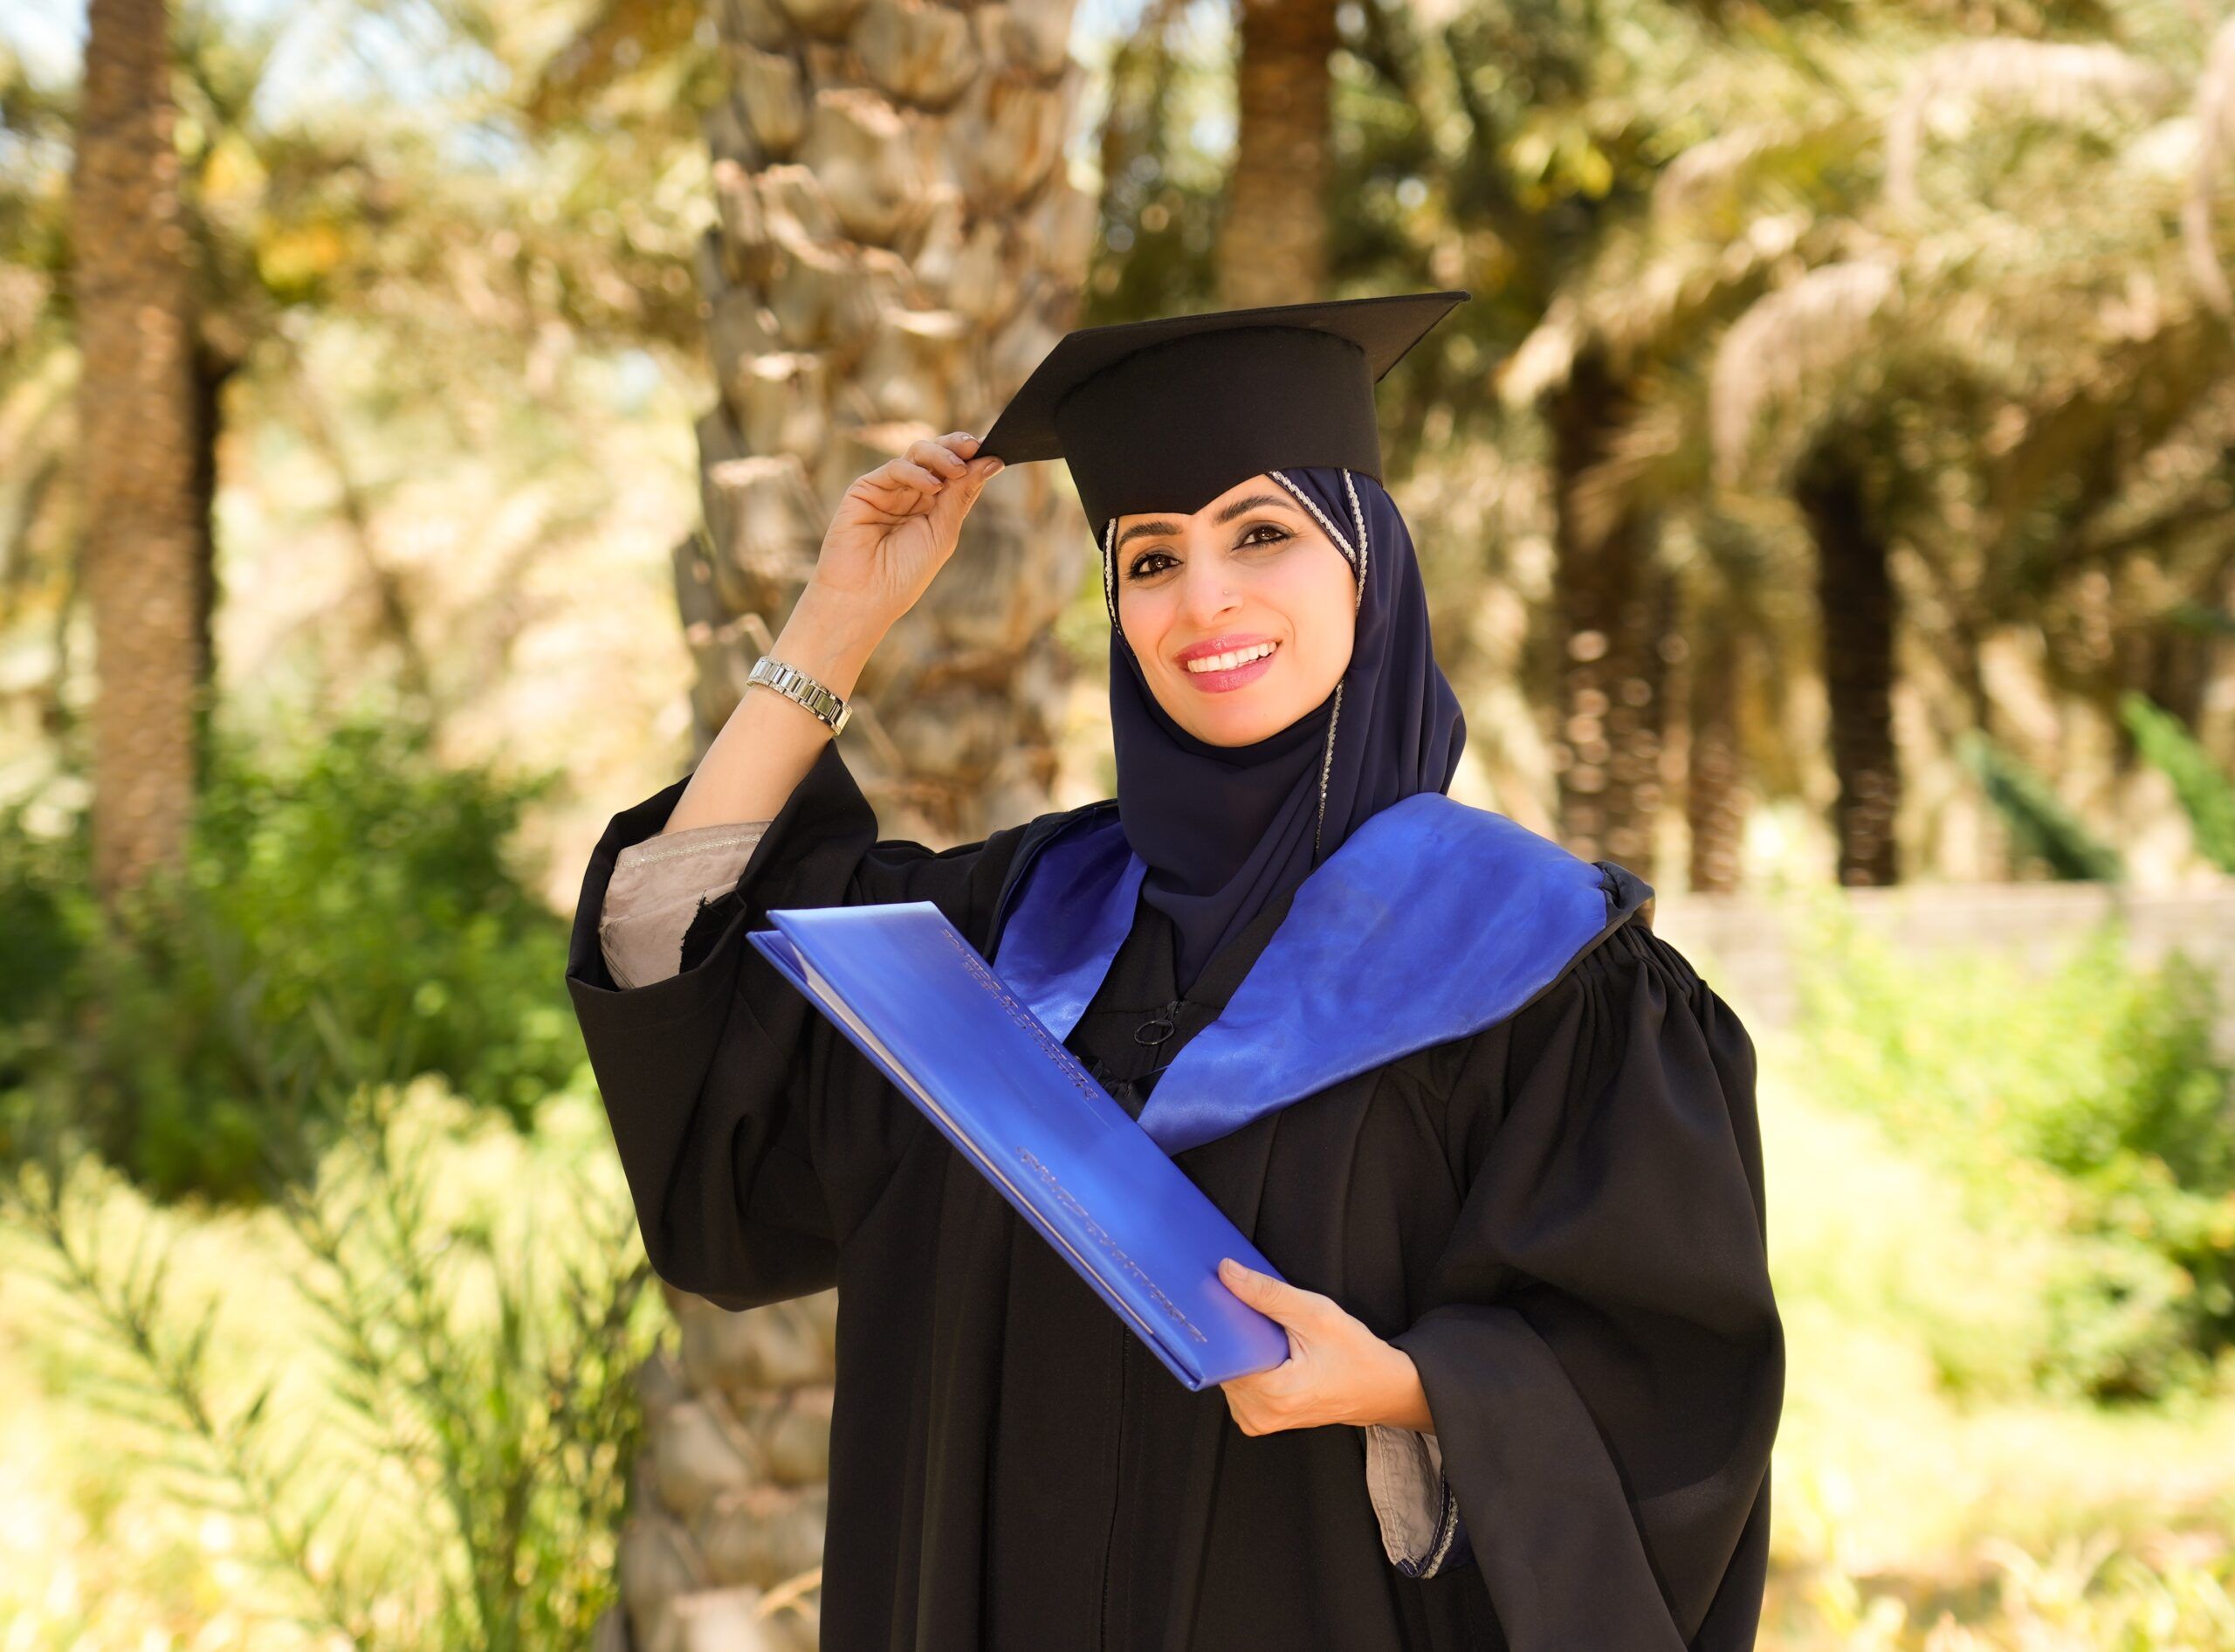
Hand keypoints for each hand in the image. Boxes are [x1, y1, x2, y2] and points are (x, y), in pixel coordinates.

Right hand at [810, 430, 1003, 631]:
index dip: (973, 461)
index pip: (956, 475)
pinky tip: (932, 486)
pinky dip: (916, 472)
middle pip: (937, 458)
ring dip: (941, 456)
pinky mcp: (865, 489)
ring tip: (957, 468)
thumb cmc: (904, 573)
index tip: (995, 452)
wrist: (865, 596)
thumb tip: (991, 461)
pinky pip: (895, 469)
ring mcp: (888, 490)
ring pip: (917, 454)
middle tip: (975, 446)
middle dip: (957, 448)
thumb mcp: (942, 533)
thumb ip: (961, 495)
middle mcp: (910, 495)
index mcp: (932, 508)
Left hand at [1215, 1258, 1433, 1435]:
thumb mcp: (1316, 1314)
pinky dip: (1248, 1364)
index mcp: (1272, 1394)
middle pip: (1222, 1362)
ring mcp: (1258, 1421)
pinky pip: (1238, 1384)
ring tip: (1270, 1336)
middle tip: (1259, 1317)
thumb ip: (1267, 1294)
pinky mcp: (1260, 1419)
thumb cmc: (1356, 1355)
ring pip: (1228, 1372)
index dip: (1221, 1323)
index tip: (1226, 1300)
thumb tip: (1227, 1273)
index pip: (1220, 1353)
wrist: (1383, 1388)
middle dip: (1234, 1334)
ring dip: (1241, 1349)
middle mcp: (1259, 1415)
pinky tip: (1269, 1352)